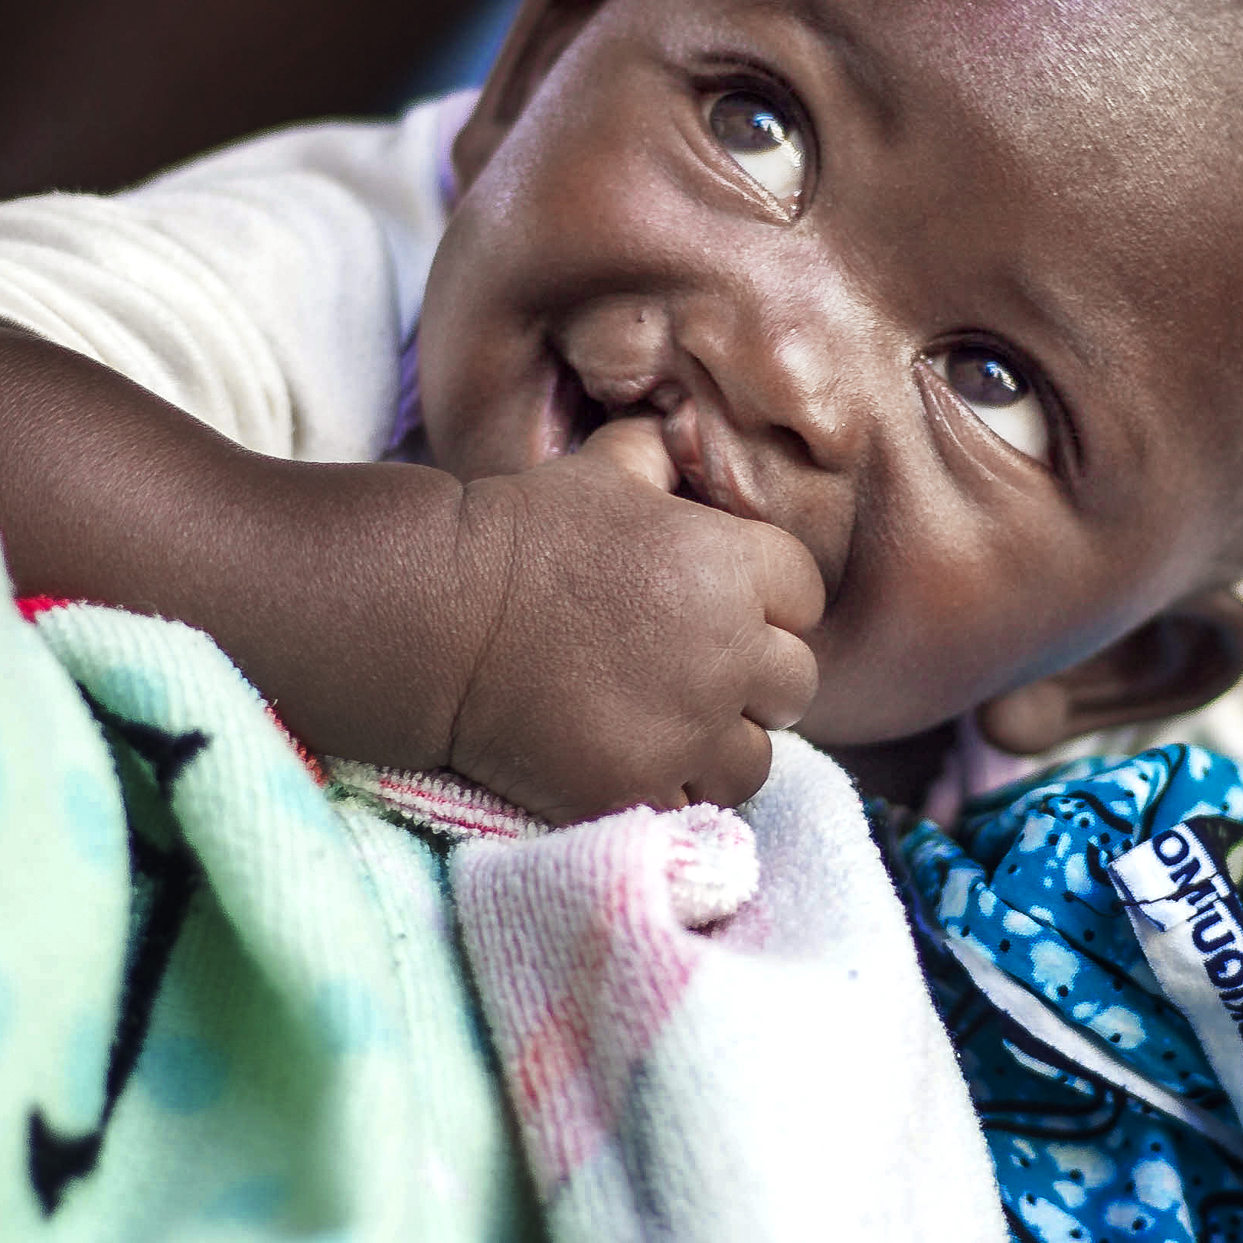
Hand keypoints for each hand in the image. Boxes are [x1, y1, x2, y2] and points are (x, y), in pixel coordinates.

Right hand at [442, 417, 822, 819]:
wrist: (436, 615)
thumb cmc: (519, 532)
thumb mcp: (601, 469)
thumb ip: (663, 454)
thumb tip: (685, 434)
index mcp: (728, 565)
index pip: (806, 595)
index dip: (768, 600)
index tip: (722, 608)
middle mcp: (725, 651)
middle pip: (795, 684)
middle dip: (755, 679)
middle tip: (698, 672)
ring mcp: (684, 731)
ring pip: (756, 761)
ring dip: (723, 747)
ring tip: (673, 730)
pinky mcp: (638, 790)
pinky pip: (693, 808)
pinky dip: (670, 792)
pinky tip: (634, 764)